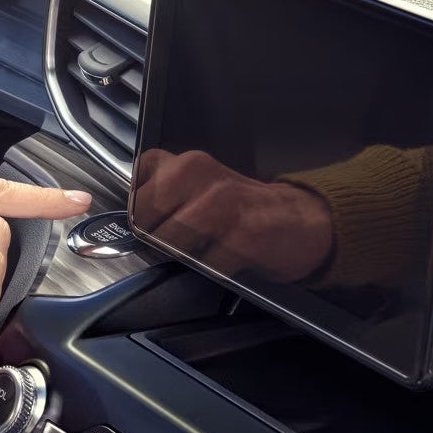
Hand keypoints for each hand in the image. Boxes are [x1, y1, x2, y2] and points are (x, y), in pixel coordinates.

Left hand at [133, 149, 332, 282]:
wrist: (302, 220)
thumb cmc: (245, 209)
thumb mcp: (201, 188)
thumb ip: (165, 194)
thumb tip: (131, 221)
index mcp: (188, 165)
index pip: (138, 179)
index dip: (137, 208)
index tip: (147, 221)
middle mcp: (203, 176)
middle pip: (146, 212)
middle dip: (153, 235)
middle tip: (172, 243)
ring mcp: (225, 203)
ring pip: (172, 237)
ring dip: (181, 253)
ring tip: (201, 250)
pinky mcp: (246, 234)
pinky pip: (207, 262)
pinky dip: (211, 268)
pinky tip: (225, 260)